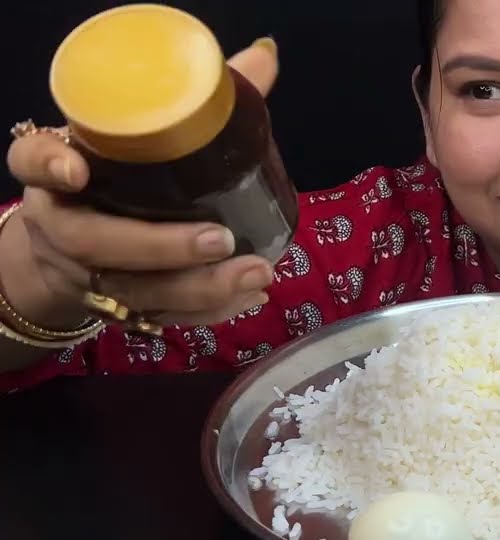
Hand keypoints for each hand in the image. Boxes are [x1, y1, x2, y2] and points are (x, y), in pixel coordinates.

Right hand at [0, 39, 281, 329]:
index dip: (49, 163)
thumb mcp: (141, 140)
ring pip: (133, 291)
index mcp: (57, 173)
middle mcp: (62, 225)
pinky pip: (160, 318)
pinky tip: (250, 298)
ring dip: (200, 288)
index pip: (32, 160)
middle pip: (95, 241)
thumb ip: (197, 101)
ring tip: (257, 273)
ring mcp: (86, 274)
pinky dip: (208, 312)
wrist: (71, 255)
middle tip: (221, 238)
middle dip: (161, 246)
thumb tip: (264, 58)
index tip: (76, 166)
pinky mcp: (116, 309)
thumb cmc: (118, 180)